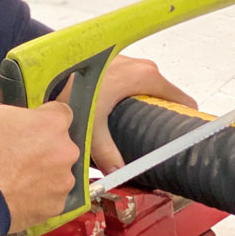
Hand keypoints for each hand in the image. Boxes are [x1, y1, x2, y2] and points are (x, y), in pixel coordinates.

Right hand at [0, 84, 79, 233]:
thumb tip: (2, 89)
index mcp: (51, 123)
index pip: (61, 112)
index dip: (44, 117)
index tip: (29, 125)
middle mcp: (65, 151)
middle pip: (61, 143)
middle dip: (45, 145)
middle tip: (18, 150)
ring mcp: (63, 181)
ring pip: (59, 170)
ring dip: (44, 169)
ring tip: (16, 174)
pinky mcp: (57, 206)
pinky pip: (53, 194)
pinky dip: (40, 193)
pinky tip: (18, 190)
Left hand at [58, 55, 196, 172]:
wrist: (50, 67)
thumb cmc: (73, 87)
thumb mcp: (93, 126)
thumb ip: (106, 153)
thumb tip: (118, 172)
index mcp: (146, 78)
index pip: (184, 102)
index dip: (184, 121)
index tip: (178, 137)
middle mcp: (142, 66)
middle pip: (167, 98)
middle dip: (161, 118)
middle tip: (152, 140)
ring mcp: (129, 63)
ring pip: (150, 90)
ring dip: (145, 108)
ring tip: (135, 130)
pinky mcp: (117, 64)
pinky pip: (136, 84)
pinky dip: (133, 99)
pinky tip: (120, 115)